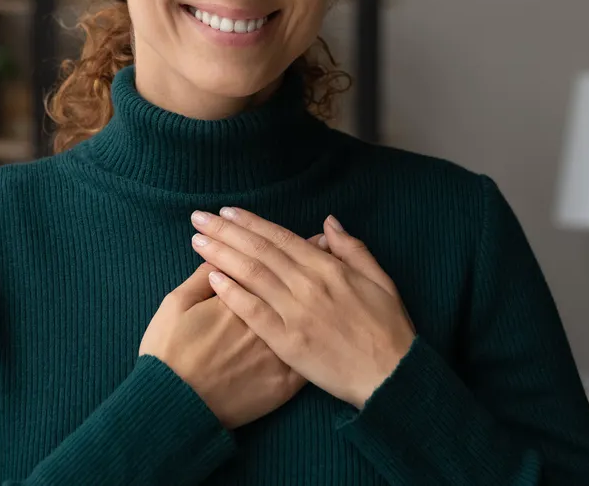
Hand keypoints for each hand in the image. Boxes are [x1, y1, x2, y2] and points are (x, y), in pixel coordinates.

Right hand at [138, 236, 328, 428]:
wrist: (176, 406)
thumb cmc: (169, 353)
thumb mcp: (175, 305)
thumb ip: (199, 278)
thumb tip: (219, 256)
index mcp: (237, 299)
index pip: (262, 262)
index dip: (276, 244)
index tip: (290, 231)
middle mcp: (264, 320)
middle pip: (289, 282)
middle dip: (307, 258)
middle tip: (319, 237)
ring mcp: (278, 353)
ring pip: (305, 314)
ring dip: (317, 287)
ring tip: (327, 262)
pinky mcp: (285, 383)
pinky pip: (310, 355)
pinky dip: (320, 331)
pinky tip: (327, 316)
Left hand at [189, 208, 415, 409]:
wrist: (391, 376)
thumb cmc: (388, 329)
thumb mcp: (380, 280)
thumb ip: (352, 249)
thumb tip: (328, 222)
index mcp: (328, 268)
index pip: (281, 238)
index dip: (251, 223)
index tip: (227, 212)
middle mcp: (308, 285)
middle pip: (259, 251)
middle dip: (225, 232)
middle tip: (199, 218)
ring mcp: (296, 313)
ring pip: (251, 275)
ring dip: (221, 255)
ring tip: (197, 241)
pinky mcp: (287, 342)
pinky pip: (253, 312)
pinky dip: (232, 293)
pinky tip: (211, 279)